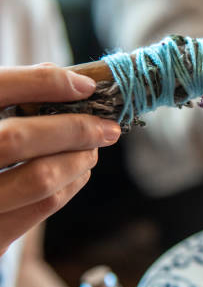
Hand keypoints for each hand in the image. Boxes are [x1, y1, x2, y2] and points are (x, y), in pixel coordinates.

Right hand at [0, 64, 120, 254]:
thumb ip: (8, 96)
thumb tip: (68, 80)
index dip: (44, 84)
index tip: (85, 86)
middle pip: (18, 139)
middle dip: (74, 129)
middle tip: (107, 127)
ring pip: (40, 177)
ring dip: (80, 159)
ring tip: (93, 149)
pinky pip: (44, 206)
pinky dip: (72, 183)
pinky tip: (78, 172)